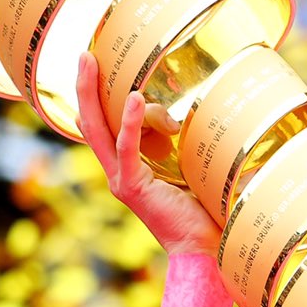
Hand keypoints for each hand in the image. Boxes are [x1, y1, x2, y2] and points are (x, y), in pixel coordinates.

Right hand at [76, 50, 219, 257]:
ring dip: (93, 93)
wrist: (204, 252)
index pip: (107, 128)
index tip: (98, 68)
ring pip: (99, 130)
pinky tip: (137, 98)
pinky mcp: (133, 187)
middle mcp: (119, 173)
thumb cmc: (205, 213)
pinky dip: (130, 122)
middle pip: (92, 123)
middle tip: (84, 54)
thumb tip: (221, 117)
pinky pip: (127, 147)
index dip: (97, 99)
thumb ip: (193, 146)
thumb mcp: (194, 171)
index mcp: (130, 169)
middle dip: (85, 87)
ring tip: (92, 61)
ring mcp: (122, 180)